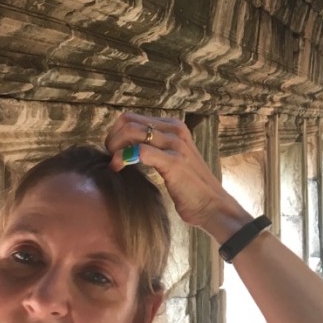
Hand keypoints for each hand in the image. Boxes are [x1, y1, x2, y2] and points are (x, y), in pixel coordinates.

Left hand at [105, 113, 249, 234]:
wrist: (212, 205)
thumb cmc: (190, 186)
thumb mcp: (172, 158)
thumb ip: (154, 147)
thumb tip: (125, 145)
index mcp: (174, 126)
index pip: (132, 117)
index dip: (115, 133)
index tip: (113, 152)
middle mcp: (175, 130)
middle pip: (128, 121)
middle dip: (112, 139)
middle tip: (111, 159)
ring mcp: (176, 144)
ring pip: (131, 131)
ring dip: (114, 148)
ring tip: (114, 165)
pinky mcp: (174, 161)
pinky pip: (139, 151)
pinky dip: (122, 158)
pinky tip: (118, 169)